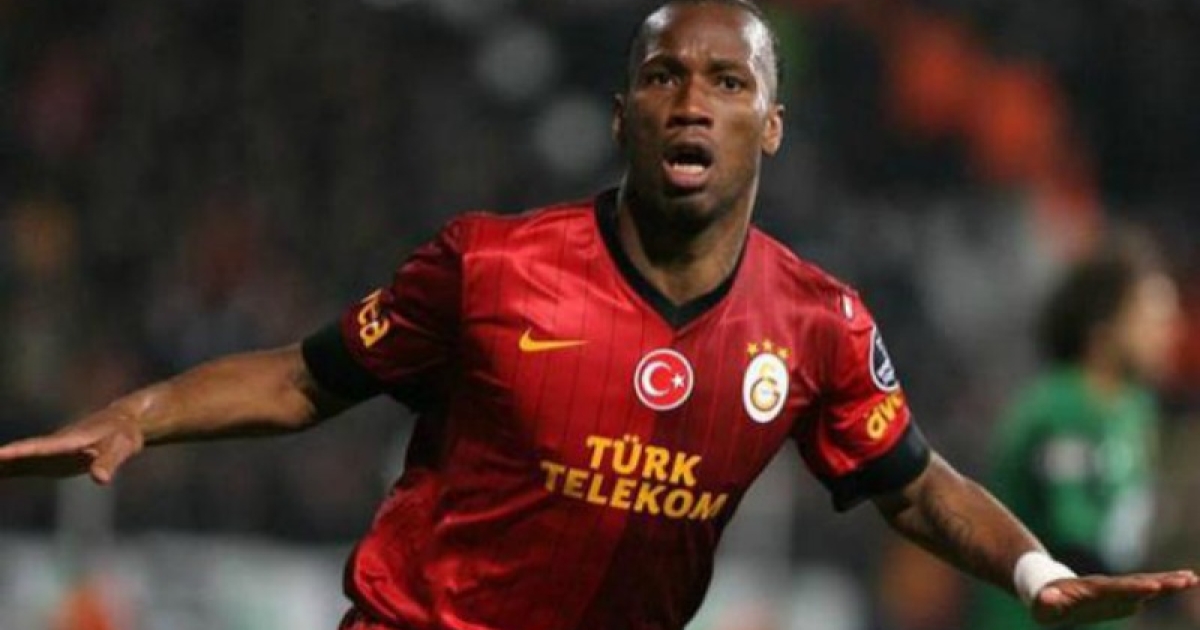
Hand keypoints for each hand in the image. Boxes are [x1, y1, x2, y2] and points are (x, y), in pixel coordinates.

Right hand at [0, 407, 144, 484]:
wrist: (124, 423)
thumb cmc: (123, 434)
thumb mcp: (121, 447)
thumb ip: (109, 461)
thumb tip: (100, 479)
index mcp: (67, 441)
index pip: (35, 449)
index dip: (14, 454)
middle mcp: (53, 446)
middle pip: (20, 455)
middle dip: (0, 461)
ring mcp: (51, 453)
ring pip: (19, 461)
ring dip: (1, 467)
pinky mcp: (53, 460)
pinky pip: (27, 466)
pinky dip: (9, 470)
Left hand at [1032, 570, 1199, 626]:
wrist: (1048, 590)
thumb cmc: (1044, 601)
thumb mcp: (1041, 604)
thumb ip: (1046, 601)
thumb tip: (1048, 596)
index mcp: (1091, 589)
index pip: (1115, 589)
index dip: (1133, 588)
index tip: (1153, 586)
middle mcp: (1108, 587)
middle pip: (1137, 583)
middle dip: (1161, 582)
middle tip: (1186, 579)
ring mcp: (1118, 590)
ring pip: (1146, 583)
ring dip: (1169, 582)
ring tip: (1193, 578)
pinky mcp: (1124, 595)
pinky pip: (1149, 589)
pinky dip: (1167, 586)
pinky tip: (1187, 582)